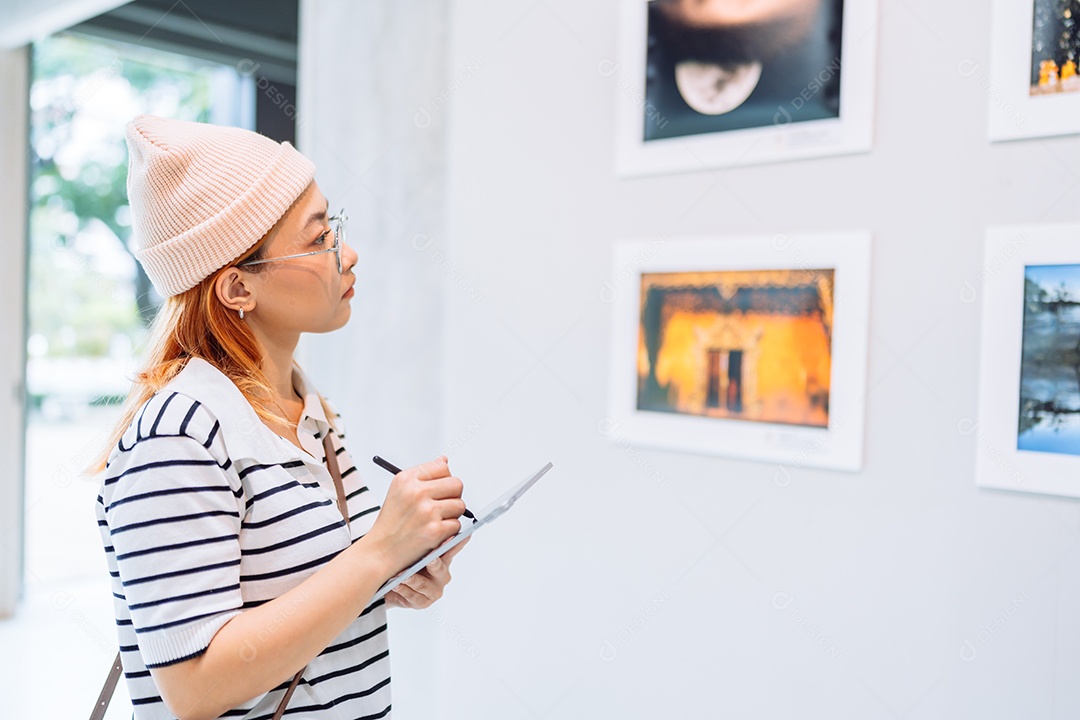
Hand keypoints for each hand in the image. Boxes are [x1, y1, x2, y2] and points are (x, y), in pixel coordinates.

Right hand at [364, 456, 464, 574]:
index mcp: (406, 479)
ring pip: (460, 505)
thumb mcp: (399, 490)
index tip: (437, 490)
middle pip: (456, 484)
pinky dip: (449, 531)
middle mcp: (416, 492)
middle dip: (453, 496)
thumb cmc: (392, 521)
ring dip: (452, 515)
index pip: (442, 467)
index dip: (444, 479)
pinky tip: (434, 533)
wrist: (380, 551)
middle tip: (442, 506)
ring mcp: (426, 512)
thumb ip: (423, 474)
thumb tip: (445, 460)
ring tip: (435, 520)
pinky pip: (457, 525)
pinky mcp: (434, 530)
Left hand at [385, 537, 469, 608]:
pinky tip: (397, 585)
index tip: (452, 537)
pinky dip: (404, 590)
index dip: (457, 543)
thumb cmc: (404, 564)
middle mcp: (441, 574)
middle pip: (440, 568)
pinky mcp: (424, 602)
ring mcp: (434, 589)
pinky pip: (414, 596)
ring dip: (412, 579)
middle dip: (434, 563)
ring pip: (424, 585)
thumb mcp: (412, 551)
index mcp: (443, 558)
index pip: (453, 548)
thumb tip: (422, 521)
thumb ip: (422, 541)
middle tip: (430, 559)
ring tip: (402, 576)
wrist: (390, 585)